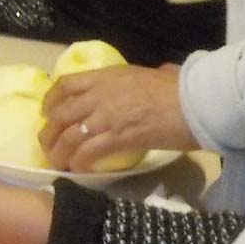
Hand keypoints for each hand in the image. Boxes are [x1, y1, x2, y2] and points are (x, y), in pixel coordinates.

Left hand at [39, 63, 197, 170]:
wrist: (196, 101)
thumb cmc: (182, 88)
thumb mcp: (157, 73)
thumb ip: (151, 75)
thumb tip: (163, 73)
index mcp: (107, 76)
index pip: (66, 85)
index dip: (51, 100)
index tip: (47, 113)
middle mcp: (99, 94)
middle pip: (60, 113)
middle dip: (50, 131)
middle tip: (48, 144)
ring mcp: (106, 116)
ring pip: (69, 135)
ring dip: (59, 152)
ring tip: (58, 163)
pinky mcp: (117, 138)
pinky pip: (88, 152)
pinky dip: (79, 163)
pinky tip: (78, 170)